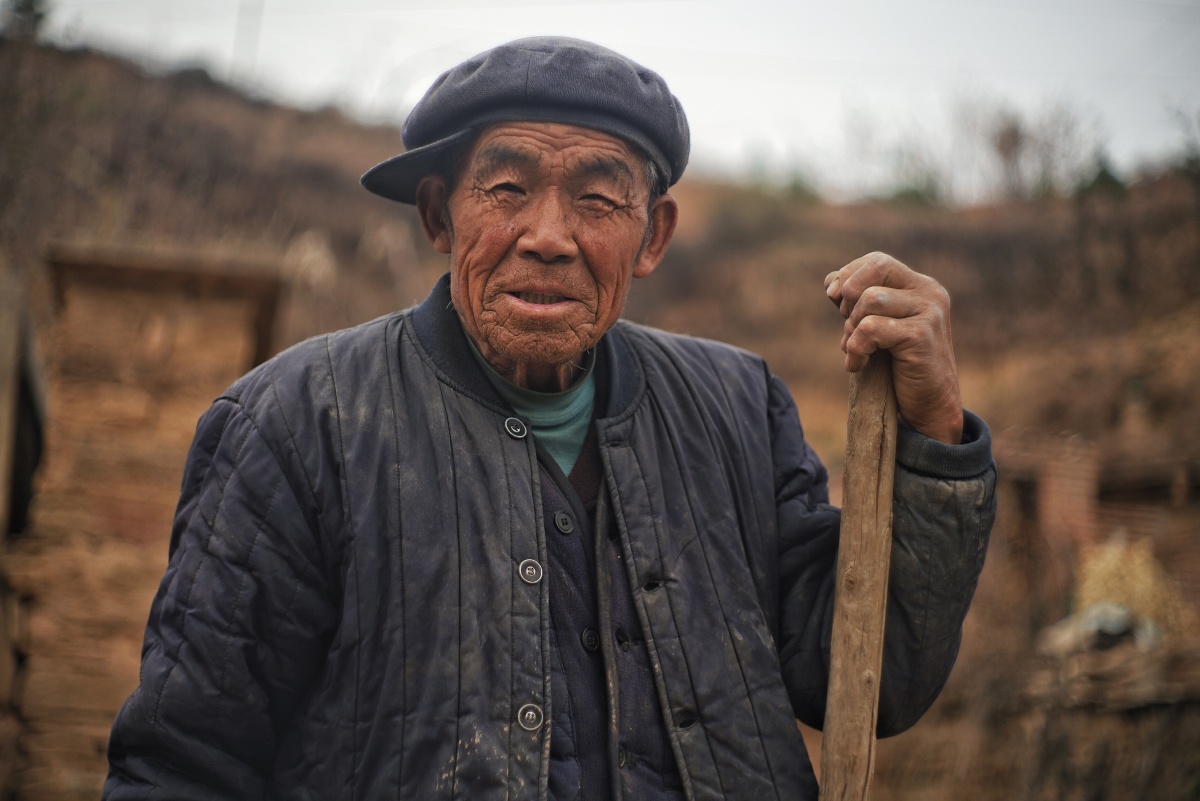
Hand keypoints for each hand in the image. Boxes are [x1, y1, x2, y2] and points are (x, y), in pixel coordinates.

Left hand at [824, 252, 963, 444]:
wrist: (929, 407)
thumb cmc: (899, 369)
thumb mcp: (877, 329)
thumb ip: (858, 304)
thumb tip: (830, 282)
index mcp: (920, 286)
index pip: (877, 261)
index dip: (849, 276)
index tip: (835, 300)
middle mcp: (930, 292)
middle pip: (876, 268)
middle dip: (850, 296)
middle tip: (848, 327)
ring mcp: (930, 312)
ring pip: (870, 299)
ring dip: (851, 328)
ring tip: (855, 350)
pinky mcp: (922, 335)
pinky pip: (871, 329)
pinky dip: (855, 348)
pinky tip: (857, 365)